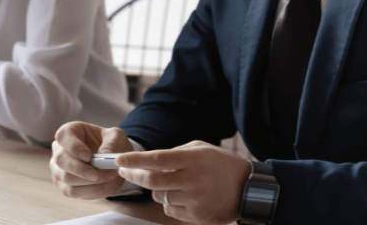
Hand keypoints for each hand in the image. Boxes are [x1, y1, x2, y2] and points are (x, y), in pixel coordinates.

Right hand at [50, 121, 131, 198]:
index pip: (63, 136)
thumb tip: (103, 157)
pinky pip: (71, 191)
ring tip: (108, 177)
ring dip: (89, 181)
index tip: (89, 156)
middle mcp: (59, 150)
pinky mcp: (63, 185)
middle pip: (61, 160)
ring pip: (66, 178)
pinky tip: (103, 186)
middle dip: (82, 169)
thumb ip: (111, 144)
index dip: (74, 147)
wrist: (111, 160)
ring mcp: (58, 169)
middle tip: (100, 173)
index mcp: (69, 132)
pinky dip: (89, 190)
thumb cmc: (111, 143)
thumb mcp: (116, 137)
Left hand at [117, 140, 251, 223]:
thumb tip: (148, 162)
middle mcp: (194, 179)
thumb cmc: (222, 165)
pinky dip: (170, 203)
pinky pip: (170, 210)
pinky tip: (185, 196)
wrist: (248, 189)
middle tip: (125, 171)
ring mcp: (195, 200)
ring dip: (158, 189)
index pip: (158, 159)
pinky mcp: (196, 216)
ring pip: (160, 196)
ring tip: (173, 183)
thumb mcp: (202, 149)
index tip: (119, 160)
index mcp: (195, 159)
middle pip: (152, 181)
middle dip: (134, 176)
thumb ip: (176, 154)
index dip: (135, 160)